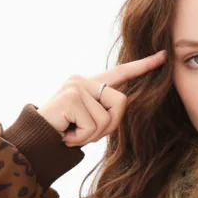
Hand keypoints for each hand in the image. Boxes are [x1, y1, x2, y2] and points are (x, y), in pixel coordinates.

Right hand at [38, 49, 167, 148]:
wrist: (34, 140)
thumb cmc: (62, 132)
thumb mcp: (87, 121)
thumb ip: (105, 112)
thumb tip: (123, 105)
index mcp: (90, 84)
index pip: (120, 73)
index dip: (143, 66)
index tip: (163, 56)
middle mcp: (83, 80)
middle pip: (121, 103)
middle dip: (109, 126)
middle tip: (84, 133)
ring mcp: (77, 86)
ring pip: (107, 119)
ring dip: (91, 135)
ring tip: (71, 133)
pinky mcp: (71, 97)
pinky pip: (93, 126)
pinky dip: (81, 138)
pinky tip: (66, 134)